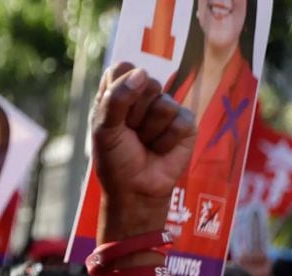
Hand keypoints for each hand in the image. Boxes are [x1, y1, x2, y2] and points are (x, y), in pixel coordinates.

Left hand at [92, 62, 195, 237]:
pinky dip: (166, 141)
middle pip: (146, 82)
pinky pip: (180, 121)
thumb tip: (142, 74)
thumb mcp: (105, 130)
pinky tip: (160, 150)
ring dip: (150, 130)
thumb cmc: (116, 161)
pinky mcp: (186, 123)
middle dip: (134, 113)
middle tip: (130, 134)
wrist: (136, 190)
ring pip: (163, 103)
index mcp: (119, 94)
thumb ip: (116, 99)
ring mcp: (166, 108)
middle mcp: (143, 97)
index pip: (121, 69)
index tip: (114, 113)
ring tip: (145, 144)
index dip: (119, 88)